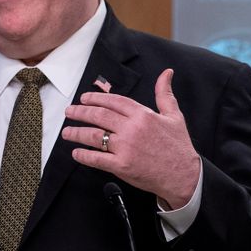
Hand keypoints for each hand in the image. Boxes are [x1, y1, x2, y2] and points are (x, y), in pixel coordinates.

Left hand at [62, 69, 200, 208]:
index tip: (84, 99)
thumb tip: (167, 73)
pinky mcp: (122, 166)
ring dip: (76, 132)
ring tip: (67, 132)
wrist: (184, 176)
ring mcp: (126, 147)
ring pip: (94, 135)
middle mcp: (132, 129)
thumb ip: (165, 94)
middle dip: (80, 112)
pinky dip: (84, 155)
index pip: (113, 101)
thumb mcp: (174, 116)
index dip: (95, 98)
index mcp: (143, 115)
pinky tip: (76, 152)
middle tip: (69, 111)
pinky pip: (97, 158)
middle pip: (99, 115)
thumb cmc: (178, 147)